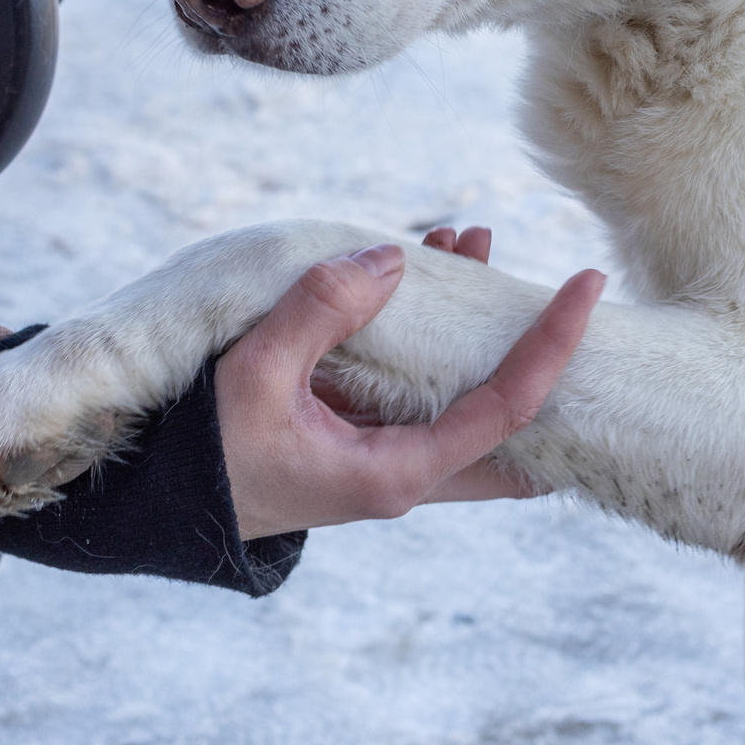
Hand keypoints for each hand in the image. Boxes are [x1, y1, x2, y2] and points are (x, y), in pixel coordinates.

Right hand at [216, 232, 602, 541]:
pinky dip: (427, 329)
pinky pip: (417, 384)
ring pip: (461, 394)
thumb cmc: (204, 453)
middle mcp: (407, 472)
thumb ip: (322, 312)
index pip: (507, 408)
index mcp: (398, 473)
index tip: (585, 285)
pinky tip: (414, 271)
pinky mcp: (360, 438)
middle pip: (508, 417)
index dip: (553, 346)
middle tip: (552, 277)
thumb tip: (391, 259)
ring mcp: (386, 457)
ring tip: (468, 240)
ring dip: (472, 325)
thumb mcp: (256, 375)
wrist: (158, 504)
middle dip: (532, 344)